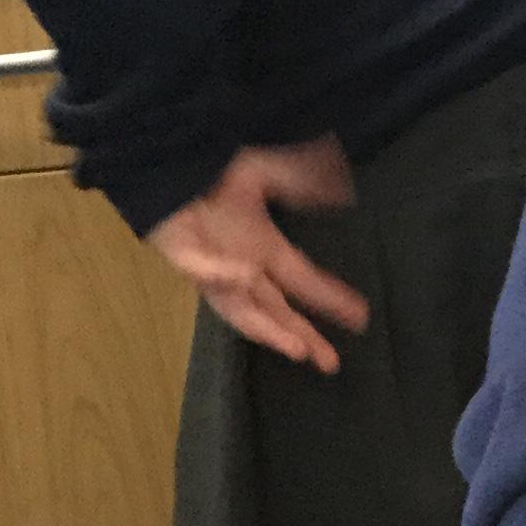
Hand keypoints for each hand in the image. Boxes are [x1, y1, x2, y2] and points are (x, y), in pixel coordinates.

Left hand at [147, 137, 368, 373]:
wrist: (165, 162)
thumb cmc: (212, 171)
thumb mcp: (265, 172)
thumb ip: (301, 181)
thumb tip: (341, 192)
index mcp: (263, 248)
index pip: (303, 281)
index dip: (330, 300)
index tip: (360, 318)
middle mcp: (241, 266)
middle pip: (276, 310)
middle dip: (304, 335)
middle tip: (330, 362)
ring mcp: (211, 265)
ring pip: (240, 307)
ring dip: (266, 327)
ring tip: (295, 347)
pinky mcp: (181, 253)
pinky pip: (201, 269)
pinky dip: (221, 274)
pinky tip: (244, 275)